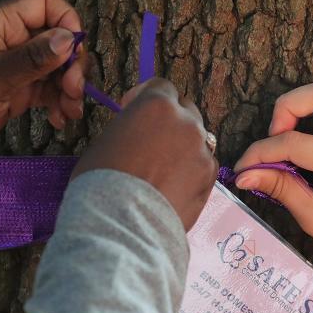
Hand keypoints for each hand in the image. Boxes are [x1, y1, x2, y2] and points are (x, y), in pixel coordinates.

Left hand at [0, 0, 88, 154]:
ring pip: (59, 67)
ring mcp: (17, 64)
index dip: (68, 22)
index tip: (75, 52)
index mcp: (1, 22)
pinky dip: (59, 102)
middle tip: (74, 91)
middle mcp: (12, 39)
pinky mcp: (19, 88)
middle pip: (59, 39)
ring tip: (71, 112)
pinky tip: (59, 119)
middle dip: (72, 65)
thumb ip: (31, 59)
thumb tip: (69, 39)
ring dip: (70, 89)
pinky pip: (49, 89)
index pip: (46, 4)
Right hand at [72, 78, 217, 230]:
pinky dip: (193, 170)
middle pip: (185, 109)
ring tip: (163, 168)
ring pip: (198, 139)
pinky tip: (175, 186)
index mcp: (156, 106)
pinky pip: (204, 165)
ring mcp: (202, 150)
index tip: (134, 110)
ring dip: (183, 146)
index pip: (160, 87)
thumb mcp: (106, 140)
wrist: (124, 225)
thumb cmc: (101, 183)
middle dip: (170, 119)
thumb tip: (138, 132)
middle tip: (152, 140)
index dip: (146, 97)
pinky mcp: (211, 177)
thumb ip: (130, 126)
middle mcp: (186, 122)